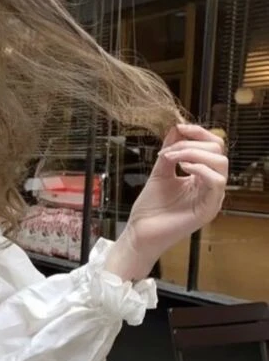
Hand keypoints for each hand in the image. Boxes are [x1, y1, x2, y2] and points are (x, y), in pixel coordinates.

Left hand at [106, 124, 227, 280]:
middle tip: (168, 151)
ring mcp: (212, 198)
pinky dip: (201, 169)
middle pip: (218, 151)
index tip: (179, 127)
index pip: (212, 147)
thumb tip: (176, 128)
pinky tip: (183, 169)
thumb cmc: (149, 209)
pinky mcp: (209, 209)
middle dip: (192, 144)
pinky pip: (217, 182)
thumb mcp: (160, 173)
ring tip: (172, 158)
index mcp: (201, 177)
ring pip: (220, 163)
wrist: (140, 233)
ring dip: (194, 154)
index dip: (199, 133)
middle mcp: (210, 186)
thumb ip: (170, 151)